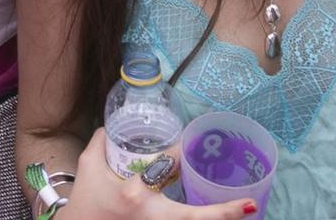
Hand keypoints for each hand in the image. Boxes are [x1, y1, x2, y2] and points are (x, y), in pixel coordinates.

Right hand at [63, 128, 257, 218]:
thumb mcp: (89, 166)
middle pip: (193, 217)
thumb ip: (103, 142)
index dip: (180, 153)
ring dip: (217, 219)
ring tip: (247, 210)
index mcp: (134, 193)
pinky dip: (201, 219)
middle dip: (223, 214)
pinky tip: (220, 215)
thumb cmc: (84, 202)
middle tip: (250, 206)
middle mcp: (150, 216)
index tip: (189, 144)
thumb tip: (115, 125)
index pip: (165, 168)